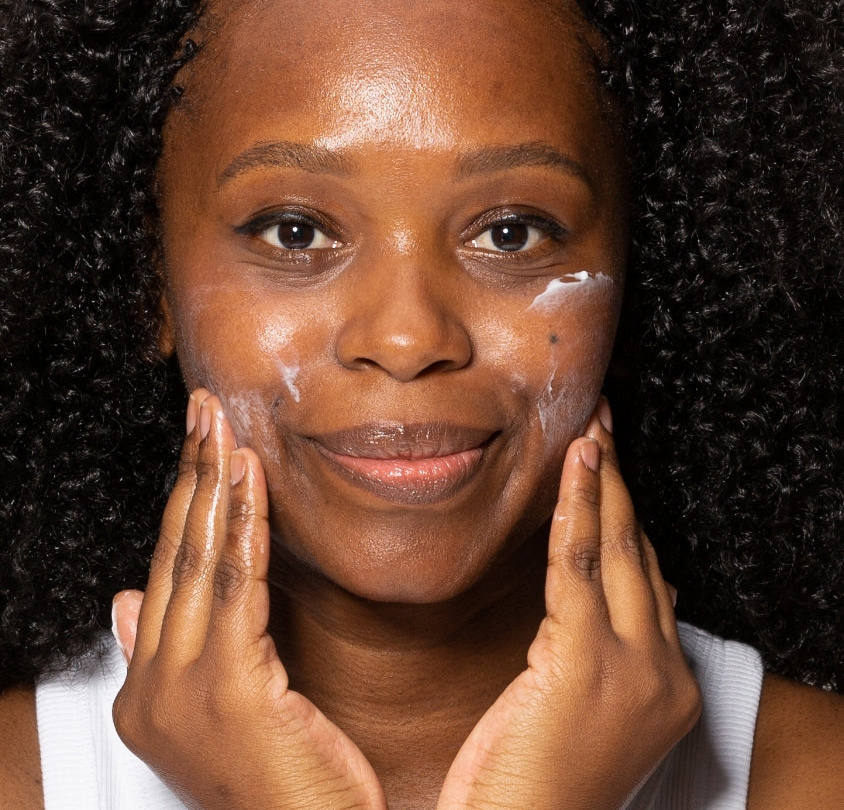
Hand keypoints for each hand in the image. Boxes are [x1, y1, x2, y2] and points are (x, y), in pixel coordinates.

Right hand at [112, 390, 387, 809]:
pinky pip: (235, 583)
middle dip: (188, 474)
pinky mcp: (226, 687)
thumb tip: (124, 600)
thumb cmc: (283, 788)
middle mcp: (151, 689)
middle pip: (172, 554)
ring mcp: (182, 690)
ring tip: (220, 425)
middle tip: (202, 409)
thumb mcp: (218, 714)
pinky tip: (246, 475)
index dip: (179, 503)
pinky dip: (241, 521)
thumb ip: (163, 655)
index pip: (163, 572)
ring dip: (211, 483)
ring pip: (196, 560)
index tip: (196, 446)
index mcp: (145, 693)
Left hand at [436, 400, 700, 809]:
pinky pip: (580, 564)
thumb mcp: (581, 707)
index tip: (611, 472)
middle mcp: (663, 675)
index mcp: (667, 687)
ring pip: (617, 550)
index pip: (650, 582)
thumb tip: (600, 590)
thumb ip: (600, 647)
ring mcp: (633, 668)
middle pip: (640, 555)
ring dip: (602, 482)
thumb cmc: (534, 780)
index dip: (628, 520)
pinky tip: (576, 469)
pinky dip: (577, 507)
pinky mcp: (587, 661)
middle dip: (620, 484)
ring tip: (592, 432)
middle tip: (604, 427)